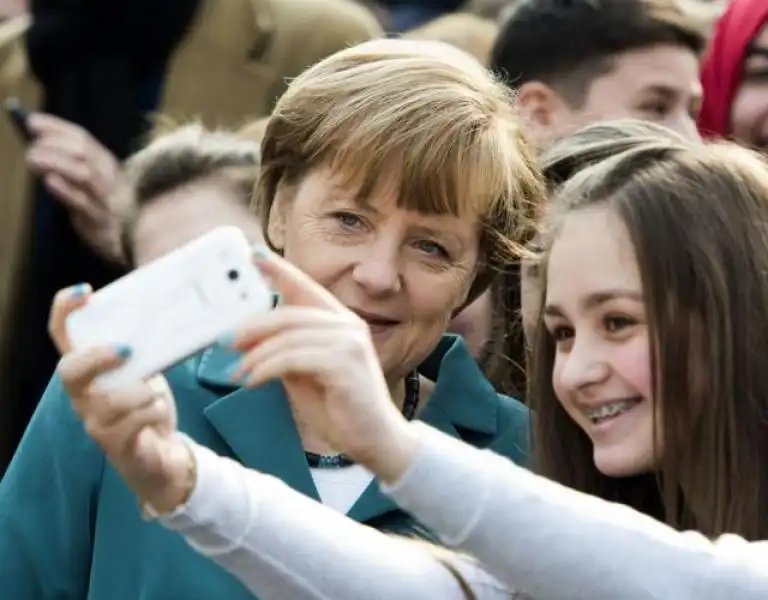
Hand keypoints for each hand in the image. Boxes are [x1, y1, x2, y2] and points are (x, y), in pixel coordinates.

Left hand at [26, 114, 124, 262]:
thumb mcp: (93, 184)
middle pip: (83, 151)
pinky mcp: (100, 222)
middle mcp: (109, 178)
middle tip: (31, 147)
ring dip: (55, 162)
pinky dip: (66, 190)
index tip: (32, 121)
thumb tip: (37, 144)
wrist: (132, 245)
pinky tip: (50, 181)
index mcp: (107, 165)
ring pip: (83, 173)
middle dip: (53, 143)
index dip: (56, 127)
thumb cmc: (106, 212)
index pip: (82, 138)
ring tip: (33, 160)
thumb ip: (71, 165)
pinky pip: (83, 203)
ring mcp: (106, 200)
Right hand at [51, 287, 194, 512]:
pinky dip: (153, 411)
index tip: (85, 291)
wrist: (163, 456)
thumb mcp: (147, 371)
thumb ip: (145, 349)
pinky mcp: (114, 443)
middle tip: (128, 350)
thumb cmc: (148, 406)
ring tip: (156, 394)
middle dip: (98, 357)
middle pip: (69, 371)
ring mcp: (94, 422)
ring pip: (109, 400)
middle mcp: (82, 395)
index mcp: (88, 370)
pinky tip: (158, 411)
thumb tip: (168, 316)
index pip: (61, 335)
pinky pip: (132, 422)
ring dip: (143, 392)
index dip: (65, 310)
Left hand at [226, 249, 419, 482]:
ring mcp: (349, 342)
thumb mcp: (304, 374)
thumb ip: (285, 350)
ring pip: (289, 336)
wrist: (374, 440)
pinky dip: (267, 369)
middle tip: (227, 342)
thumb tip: (249, 337)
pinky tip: (253, 382)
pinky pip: (294, 358)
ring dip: (255, 355)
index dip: (280, 270)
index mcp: (340, 322)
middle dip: (253, 326)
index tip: (253, 257)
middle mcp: (348, 325)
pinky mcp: (345, 363)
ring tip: (237, 373)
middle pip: (291, 313)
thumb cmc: (339, 407)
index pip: (306, 289)